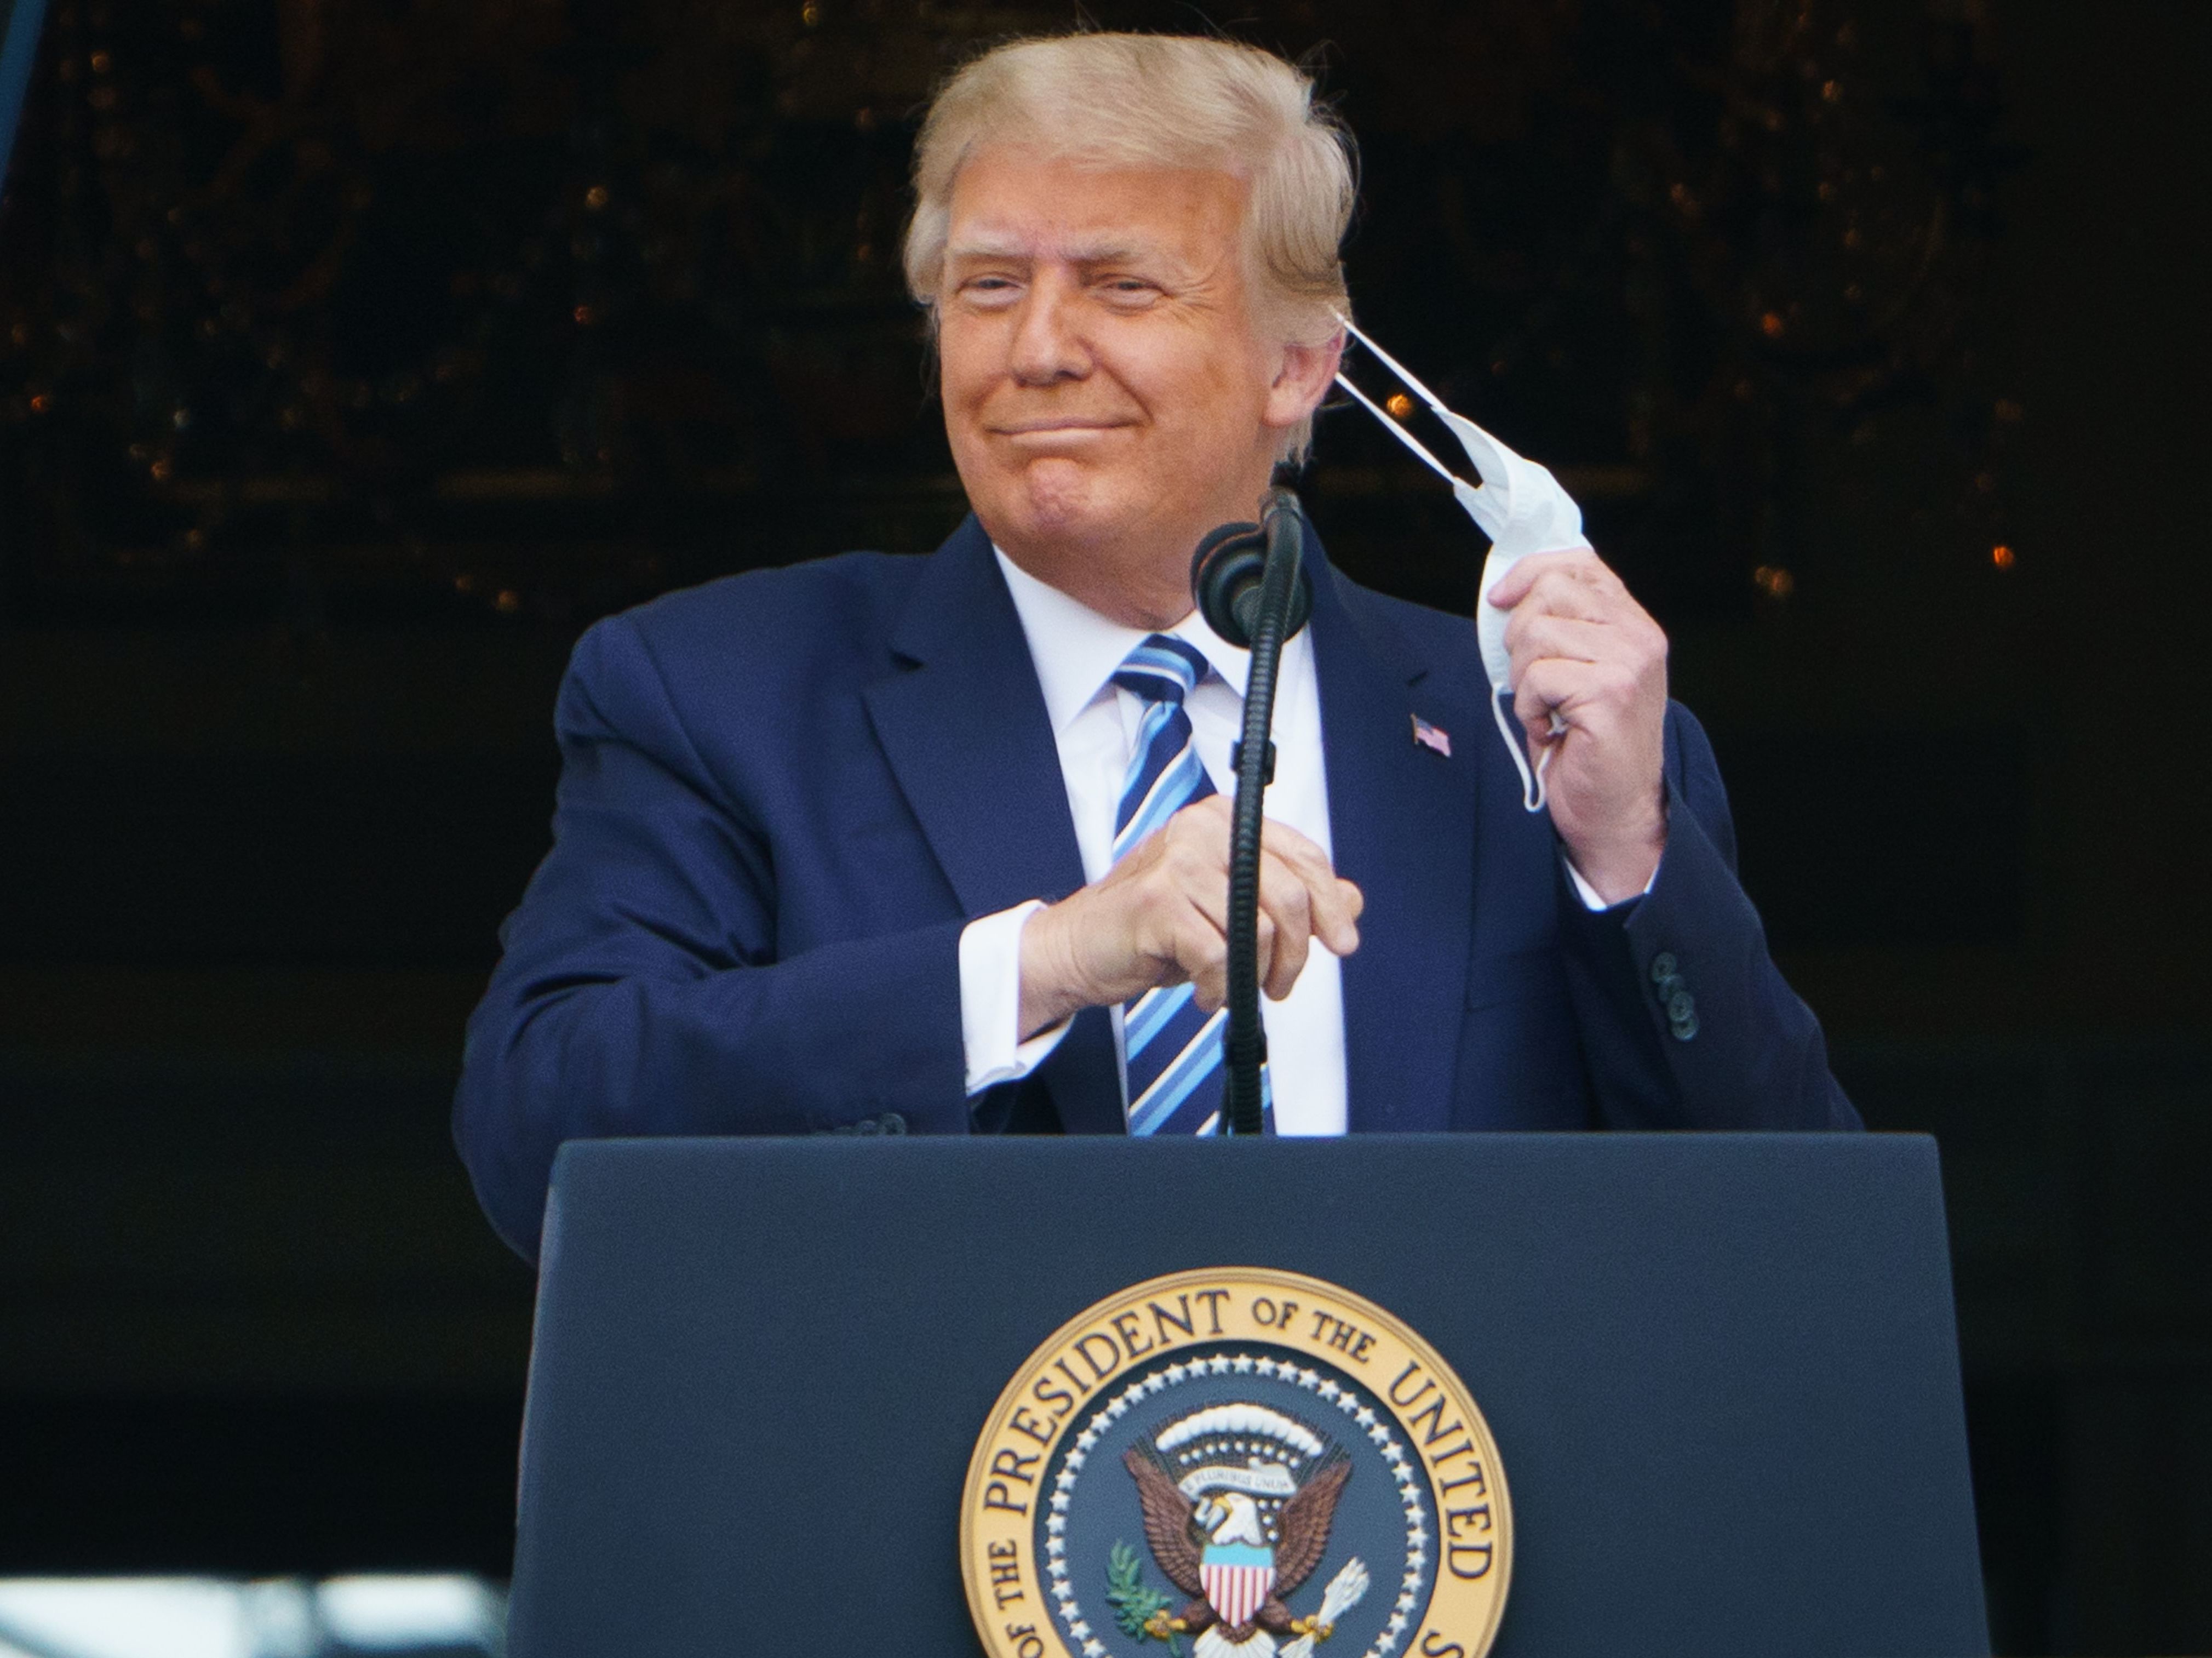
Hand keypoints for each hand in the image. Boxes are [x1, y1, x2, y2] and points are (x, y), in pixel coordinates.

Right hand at [1017, 795, 1363, 1039]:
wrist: (1078, 947)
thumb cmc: (1154, 927)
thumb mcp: (1230, 907)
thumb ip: (1288, 898)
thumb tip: (1354, 901)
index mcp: (1224, 820)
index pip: (1304, 856)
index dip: (1332, 903)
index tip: (1343, 943)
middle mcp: (1203, 829)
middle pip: (1289, 895)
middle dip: (1296, 953)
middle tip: (1280, 986)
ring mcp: (1178, 862)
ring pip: (1258, 930)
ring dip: (1251, 977)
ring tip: (1227, 987)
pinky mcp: (1158, 901)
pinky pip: (1220, 956)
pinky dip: (1217, 988)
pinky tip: (1202, 992)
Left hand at [1486, 549, 1668, 903]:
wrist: (1615, 809)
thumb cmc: (1586, 744)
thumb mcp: (1576, 672)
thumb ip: (1561, 627)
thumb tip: (1506, 594)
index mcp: (1633, 623)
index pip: (1579, 564)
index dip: (1529, 573)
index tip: (1500, 599)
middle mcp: (1639, 636)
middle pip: (1550, 591)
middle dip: (1520, 636)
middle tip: (1533, 681)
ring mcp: (1629, 662)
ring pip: (1537, 633)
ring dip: (1523, 678)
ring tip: (1545, 709)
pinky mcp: (1610, 693)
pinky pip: (1538, 677)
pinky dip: (1529, 708)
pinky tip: (1551, 729)